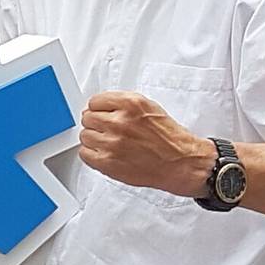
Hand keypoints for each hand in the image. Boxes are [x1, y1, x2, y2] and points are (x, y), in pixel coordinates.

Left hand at [78, 90, 212, 195]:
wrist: (180, 162)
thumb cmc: (167, 137)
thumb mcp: (148, 107)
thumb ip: (121, 104)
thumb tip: (96, 107)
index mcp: (131, 104)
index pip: (94, 101)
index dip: (99, 109)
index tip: (103, 114)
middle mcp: (120, 122)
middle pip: (87, 118)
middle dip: (97, 123)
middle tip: (110, 130)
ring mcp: (112, 143)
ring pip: (84, 136)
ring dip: (95, 139)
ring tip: (112, 143)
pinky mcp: (107, 162)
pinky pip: (84, 153)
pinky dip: (92, 154)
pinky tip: (107, 153)